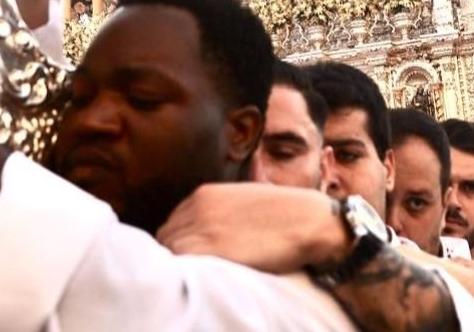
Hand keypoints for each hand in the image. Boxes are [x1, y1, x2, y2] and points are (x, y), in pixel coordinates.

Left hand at [157, 183, 345, 274]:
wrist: (308, 220)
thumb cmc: (286, 214)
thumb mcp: (246, 199)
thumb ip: (223, 209)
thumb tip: (217, 229)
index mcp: (205, 194)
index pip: (174, 223)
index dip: (181, 241)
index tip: (191, 256)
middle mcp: (197, 207)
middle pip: (166, 236)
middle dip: (175, 252)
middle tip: (193, 271)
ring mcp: (201, 227)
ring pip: (168, 249)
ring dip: (178, 263)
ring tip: (196, 278)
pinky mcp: (207, 248)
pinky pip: (177, 262)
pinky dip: (183, 271)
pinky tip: (198, 280)